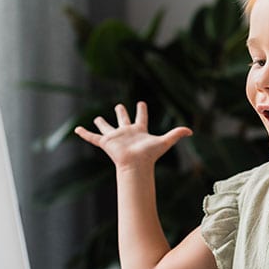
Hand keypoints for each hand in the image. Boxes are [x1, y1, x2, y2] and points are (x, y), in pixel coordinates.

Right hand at [75, 102, 191, 170]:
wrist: (136, 165)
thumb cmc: (149, 155)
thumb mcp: (165, 141)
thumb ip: (177, 134)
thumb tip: (192, 131)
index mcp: (139, 130)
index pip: (141, 118)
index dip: (142, 110)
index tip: (141, 103)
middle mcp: (126, 132)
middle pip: (123, 120)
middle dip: (121, 113)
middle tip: (119, 106)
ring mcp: (115, 137)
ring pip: (107, 127)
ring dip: (102, 123)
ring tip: (97, 118)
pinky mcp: (106, 143)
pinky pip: (93, 137)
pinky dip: (84, 134)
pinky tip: (76, 130)